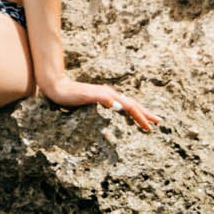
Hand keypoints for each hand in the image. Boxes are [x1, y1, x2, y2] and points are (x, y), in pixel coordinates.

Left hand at [39, 75, 159, 130]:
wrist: (56, 86)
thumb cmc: (68, 94)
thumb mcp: (83, 97)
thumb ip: (99, 98)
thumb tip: (115, 104)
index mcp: (109, 95)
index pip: (130, 107)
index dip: (140, 117)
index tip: (150, 127)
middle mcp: (109, 95)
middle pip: (132, 104)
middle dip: (145, 113)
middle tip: (158, 122)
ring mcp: (104, 96)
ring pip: (126, 104)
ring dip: (138, 112)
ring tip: (146, 119)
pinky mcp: (99, 99)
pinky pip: (118, 106)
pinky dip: (127, 111)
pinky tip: (125, 115)